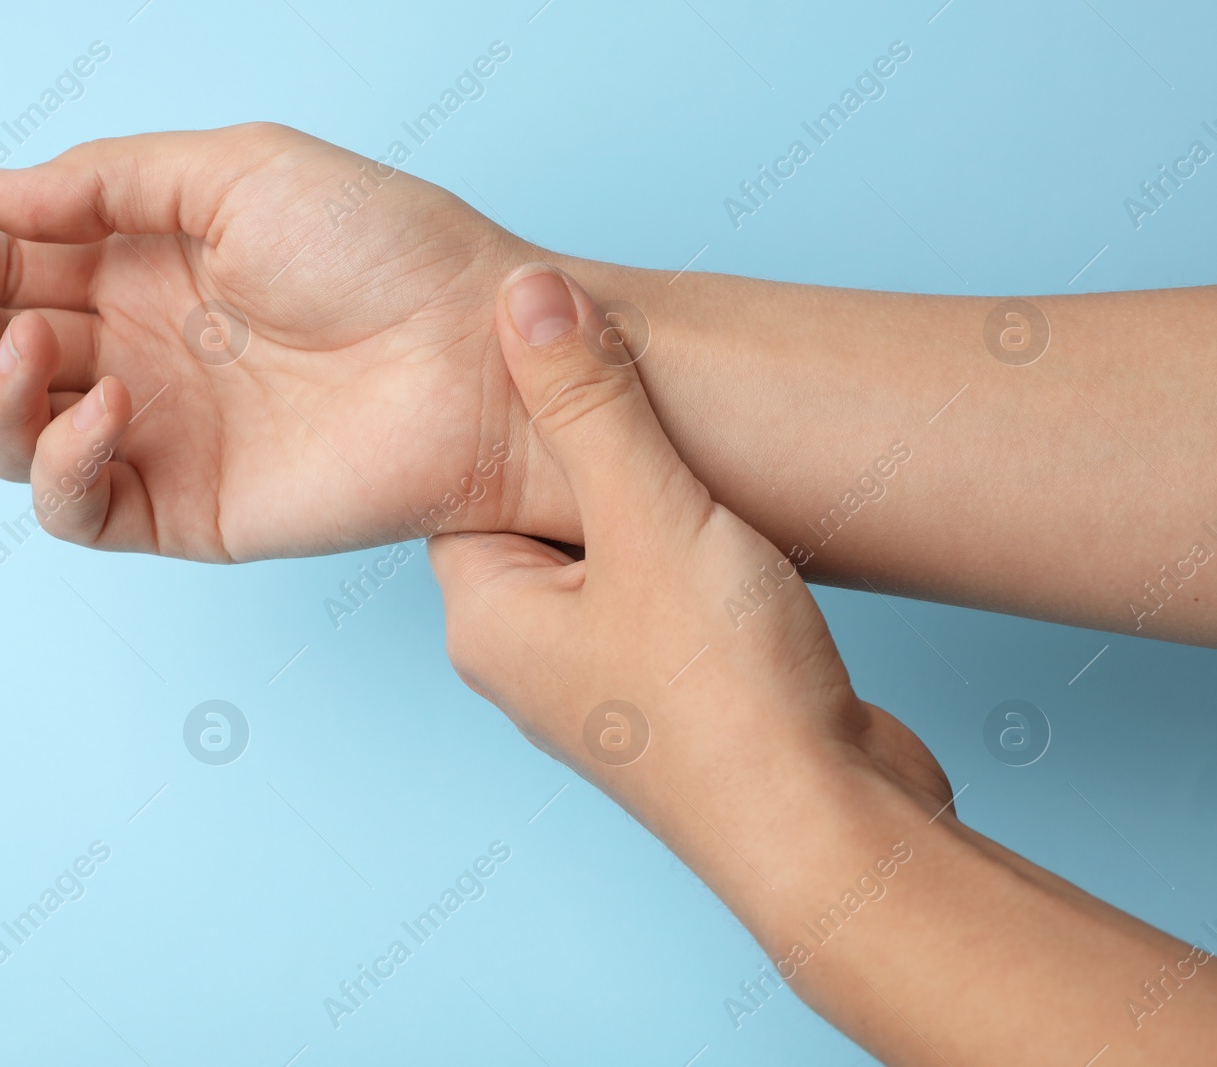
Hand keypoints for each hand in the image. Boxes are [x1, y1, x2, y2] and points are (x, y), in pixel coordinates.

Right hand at [0, 123, 572, 560]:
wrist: (482, 356)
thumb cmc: (387, 247)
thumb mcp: (237, 172)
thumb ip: (105, 182)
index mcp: (144, 264)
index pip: (9, 261)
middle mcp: (139, 349)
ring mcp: (158, 433)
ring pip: (10, 433)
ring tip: (23, 344)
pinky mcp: (186, 508)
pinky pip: (76, 505)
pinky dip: (60, 462)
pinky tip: (104, 409)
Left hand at [427, 264, 951, 864]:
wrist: (828, 829)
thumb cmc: (724, 697)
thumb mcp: (649, 517)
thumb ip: (587, 404)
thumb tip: (525, 296)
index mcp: (486, 619)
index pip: (469, 486)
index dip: (517, 415)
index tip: (571, 355)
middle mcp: (526, 659)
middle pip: (539, 516)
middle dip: (592, 454)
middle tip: (646, 388)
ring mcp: (599, 687)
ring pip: (608, 557)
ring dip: (649, 505)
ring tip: (697, 458)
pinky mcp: (669, 700)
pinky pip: (659, 598)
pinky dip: (688, 555)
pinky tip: (734, 533)